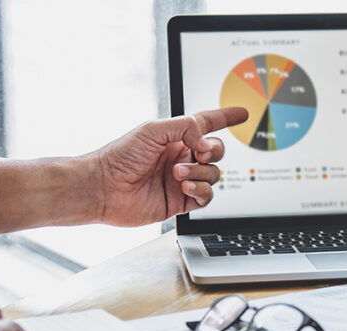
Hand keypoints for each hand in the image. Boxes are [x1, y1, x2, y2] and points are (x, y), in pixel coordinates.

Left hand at [87, 107, 247, 225]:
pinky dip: (201, 191)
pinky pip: (206, 197)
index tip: (243, 113)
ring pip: (213, 175)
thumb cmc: (120, 156)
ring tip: (177, 175)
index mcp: (175, 137)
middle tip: (198, 152)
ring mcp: (182, 180)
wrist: (103, 188)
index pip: (207, 124)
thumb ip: (186, 127)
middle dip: (213, 151)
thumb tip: (206, 142)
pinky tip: (185, 188)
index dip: (226, 117)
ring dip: (200, 173)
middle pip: (216, 151)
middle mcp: (181, 157)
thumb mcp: (154, 129)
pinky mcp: (180, 202)